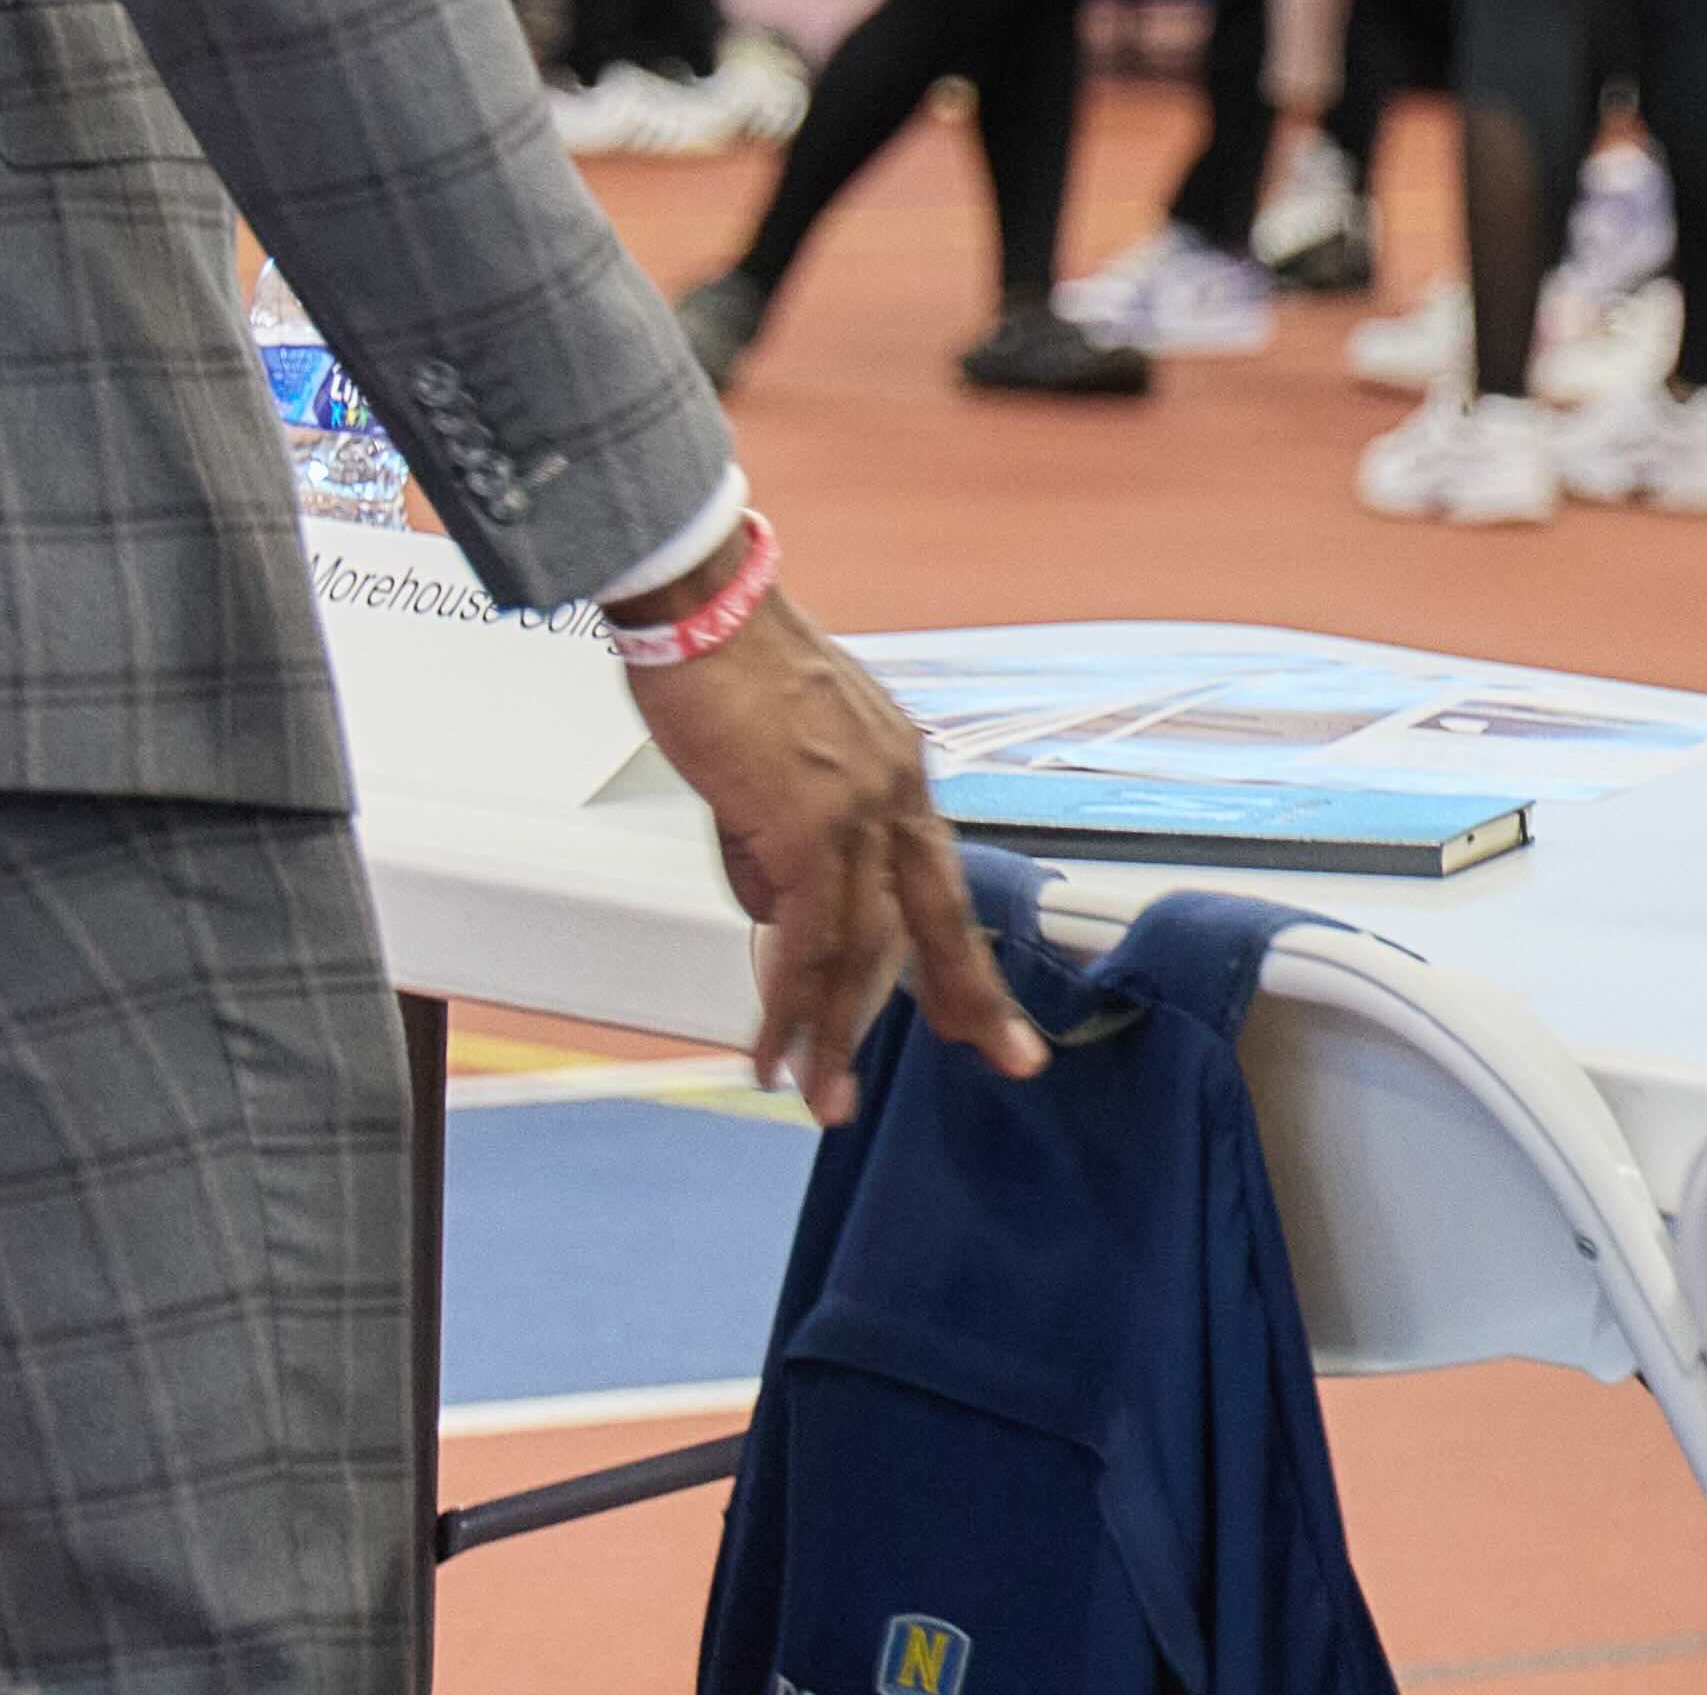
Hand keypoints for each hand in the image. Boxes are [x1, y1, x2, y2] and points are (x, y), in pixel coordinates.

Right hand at [615, 582, 1035, 1112]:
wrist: (702, 610)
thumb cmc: (727, 669)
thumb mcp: (784, 759)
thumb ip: (792, 834)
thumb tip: (776, 908)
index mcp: (899, 774)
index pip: (941, 883)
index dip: (964, 953)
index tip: (992, 1012)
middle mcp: (895, 794)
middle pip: (936, 920)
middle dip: (967, 998)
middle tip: (1004, 1058)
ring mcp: (858, 812)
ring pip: (858, 948)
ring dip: (834, 1031)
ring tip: (820, 1096)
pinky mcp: (807, 827)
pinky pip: (803, 939)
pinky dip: (785, 1003)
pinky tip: (773, 1047)